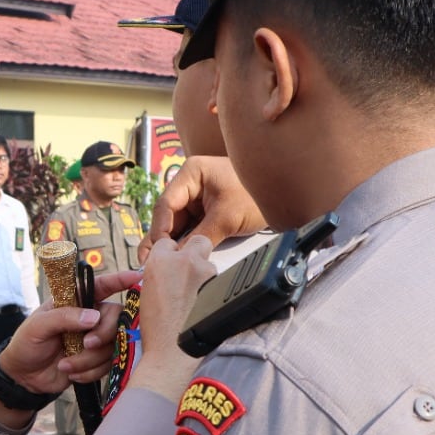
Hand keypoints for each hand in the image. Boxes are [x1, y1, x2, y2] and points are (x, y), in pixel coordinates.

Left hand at [0, 270, 140, 393]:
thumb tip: (93, 317)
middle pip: (116, 317)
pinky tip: (72, 373)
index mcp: (75, 301)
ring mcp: (95, 339)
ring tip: (66, 364)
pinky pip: (108, 365)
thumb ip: (64, 317)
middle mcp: (90, 317)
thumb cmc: (27, 344)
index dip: (119, 280)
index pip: (100, 285)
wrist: (25, 377)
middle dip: (104, 333)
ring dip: (89, 359)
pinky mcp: (98, 361)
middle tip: (87, 344)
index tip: (135, 277)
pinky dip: (90, 372)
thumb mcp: (38, 326)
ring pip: (112, 345)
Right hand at [129, 236, 215, 400]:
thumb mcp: (145, 294)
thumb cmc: (157, 330)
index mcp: (159, 261)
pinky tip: (204, 304)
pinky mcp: (219, 285)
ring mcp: (204, 272)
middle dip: (196, 251)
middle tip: (191, 270)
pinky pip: (218, 280)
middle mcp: (183, 260)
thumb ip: (158, 274)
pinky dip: (213, 289)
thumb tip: (167, 271)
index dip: (171, 254)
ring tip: (195, 298)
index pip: (167, 242)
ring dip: (204, 274)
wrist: (173, 352)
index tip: (173, 264)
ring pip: (209, 263)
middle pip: (197, 241)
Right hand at [141, 157, 266, 261]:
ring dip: (171, 243)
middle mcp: (191, 184)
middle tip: (149, 260)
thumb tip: (180, 257)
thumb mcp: (227, 217)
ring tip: (157, 262)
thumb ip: (200, 237)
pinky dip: (184, 242)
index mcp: (192, 172)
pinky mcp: (206, 212)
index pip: (166, 203)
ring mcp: (198, 198)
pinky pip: (190, 228)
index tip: (160, 250)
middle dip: (161, 239)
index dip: (160, 229)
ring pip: (178, 224)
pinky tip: (176, 257)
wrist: (285, 194)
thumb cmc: (257, 194)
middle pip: (169, 215)